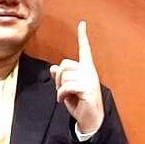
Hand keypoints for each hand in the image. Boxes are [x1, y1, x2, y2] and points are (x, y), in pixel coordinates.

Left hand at [53, 21, 105, 138]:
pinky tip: (63, 101)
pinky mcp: (87, 89)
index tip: (82, 24)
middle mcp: (89, 72)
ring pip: (64, 75)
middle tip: (61, 89)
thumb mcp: (67, 89)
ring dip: (59, 88)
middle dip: (59, 77)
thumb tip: (53, 67)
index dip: (83, 37)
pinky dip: (60, 95)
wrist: (90, 120)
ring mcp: (89, 80)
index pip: (85, 50)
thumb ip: (61, 78)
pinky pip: (66, 86)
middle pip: (65, 64)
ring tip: (64, 97)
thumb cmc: (80, 103)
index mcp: (87, 70)